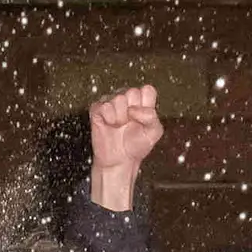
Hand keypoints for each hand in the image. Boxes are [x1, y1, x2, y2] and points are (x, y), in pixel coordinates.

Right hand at [87, 83, 160, 209]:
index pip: (148, 90)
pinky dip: (109, 118)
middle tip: (130, 124)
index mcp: (142, 102)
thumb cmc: (136, 146)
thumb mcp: (154, 133)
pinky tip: (110, 125)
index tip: (143, 119)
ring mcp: (111, 102)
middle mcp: (127, 99)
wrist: (119, 161)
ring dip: (121, 117)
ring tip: (119, 126)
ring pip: (118, 98)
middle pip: (133, 92)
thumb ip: (152, 117)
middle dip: (133, 112)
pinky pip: (104, 106)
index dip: (146, 105)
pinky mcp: (98, 109)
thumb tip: (134, 109)